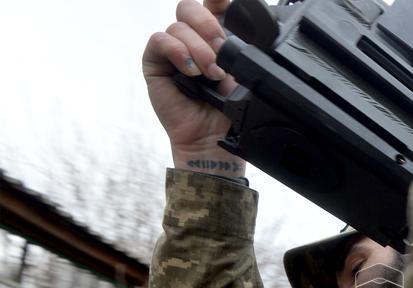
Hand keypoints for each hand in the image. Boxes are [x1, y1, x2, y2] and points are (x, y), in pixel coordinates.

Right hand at [142, 0, 244, 175]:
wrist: (215, 139)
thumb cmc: (231, 112)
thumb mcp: (245, 75)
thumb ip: (243, 48)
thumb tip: (243, 21)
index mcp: (217, 38)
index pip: (214, 5)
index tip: (227, 1)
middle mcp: (194, 40)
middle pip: (191, 8)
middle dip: (209, 24)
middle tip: (222, 49)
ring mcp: (173, 51)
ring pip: (179, 26)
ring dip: (198, 48)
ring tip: (212, 74)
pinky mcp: (156, 63)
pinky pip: (159, 40)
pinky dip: (177, 51)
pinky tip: (190, 70)